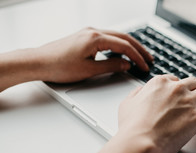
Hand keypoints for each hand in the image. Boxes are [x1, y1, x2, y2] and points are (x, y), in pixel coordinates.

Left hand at [37, 27, 152, 82]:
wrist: (38, 62)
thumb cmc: (59, 66)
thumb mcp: (88, 70)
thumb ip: (110, 66)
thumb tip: (125, 64)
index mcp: (95, 38)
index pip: (124, 46)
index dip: (137, 57)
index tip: (144, 66)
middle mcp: (92, 32)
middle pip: (123, 37)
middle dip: (138, 49)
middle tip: (149, 59)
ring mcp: (88, 33)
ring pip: (116, 36)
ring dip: (129, 46)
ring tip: (139, 56)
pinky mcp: (84, 37)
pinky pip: (107, 38)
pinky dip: (119, 45)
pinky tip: (122, 53)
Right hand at [116, 75, 195, 152]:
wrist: (140, 142)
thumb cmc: (132, 127)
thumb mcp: (128, 104)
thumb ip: (137, 94)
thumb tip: (141, 91)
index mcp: (160, 83)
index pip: (175, 80)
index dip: (180, 86)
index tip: (182, 91)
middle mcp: (176, 89)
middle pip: (194, 83)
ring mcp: (189, 102)